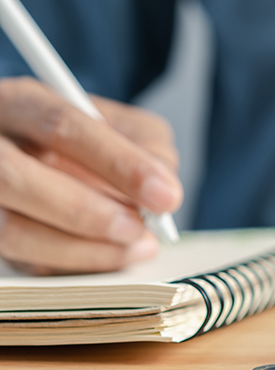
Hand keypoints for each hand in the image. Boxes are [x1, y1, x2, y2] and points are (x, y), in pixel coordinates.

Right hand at [0, 77, 182, 274]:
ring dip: (78, 248)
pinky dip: (68, 265)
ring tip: (133, 246)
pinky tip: (106, 257)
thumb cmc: (90, 140)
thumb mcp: (124, 126)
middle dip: (86, 212)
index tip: (164, 196)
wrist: (42, 154)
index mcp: (20, 104)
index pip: (61, 126)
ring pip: (10, 229)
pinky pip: (19, 260)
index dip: (117, 163)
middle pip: (17, 177)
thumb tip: (163, 187)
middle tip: (138, 228)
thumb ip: (149, 147)